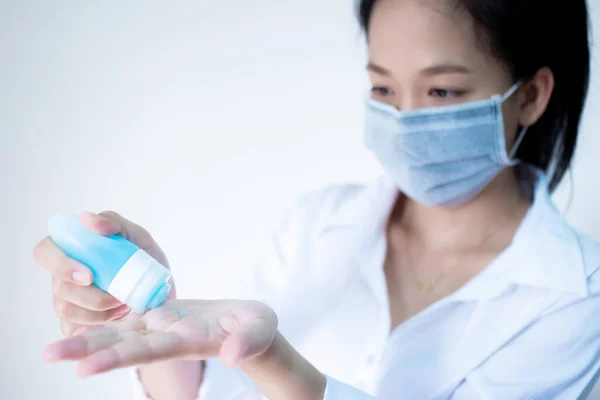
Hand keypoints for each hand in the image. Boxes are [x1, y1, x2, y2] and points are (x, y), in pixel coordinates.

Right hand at [34, 211, 174, 336]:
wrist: (162, 294)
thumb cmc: (144, 261)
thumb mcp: (137, 237)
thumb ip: (113, 223)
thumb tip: (85, 218)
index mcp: (72, 250)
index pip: (45, 251)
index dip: (59, 264)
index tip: (89, 275)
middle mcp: (63, 276)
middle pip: (58, 286)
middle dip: (89, 296)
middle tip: (118, 297)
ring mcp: (67, 302)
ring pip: (68, 310)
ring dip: (101, 310)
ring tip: (126, 303)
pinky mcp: (75, 325)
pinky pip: (77, 330)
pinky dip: (103, 324)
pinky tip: (121, 316)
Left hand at [43, 299, 277, 377]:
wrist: (246, 327)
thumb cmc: (256, 329)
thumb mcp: (259, 330)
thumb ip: (247, 342)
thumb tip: (231, 356)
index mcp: (188, 341)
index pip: (150, 350)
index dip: (119, 357)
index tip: (86, 369)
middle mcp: (167, 339)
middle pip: (123, 346)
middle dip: (88, 351)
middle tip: (49, 355)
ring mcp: (162, 328)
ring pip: (119, 334)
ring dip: (86, 341)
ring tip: (50, 350)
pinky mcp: (160, 317)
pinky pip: (127, 321)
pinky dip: (103, 325)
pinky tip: (77, 326)